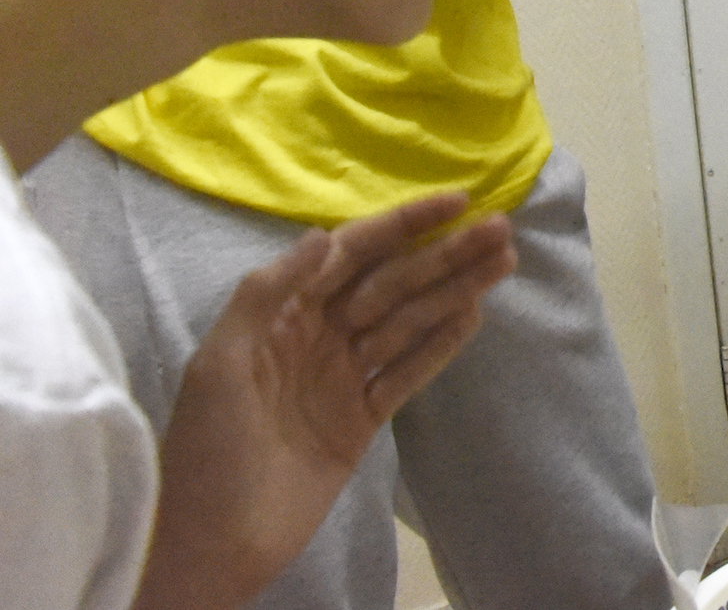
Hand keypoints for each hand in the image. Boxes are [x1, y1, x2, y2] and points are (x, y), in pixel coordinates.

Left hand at [134, 195, 515, 609]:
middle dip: (444, 253)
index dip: (401, 225)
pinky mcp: (362, 418)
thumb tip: (322, 234)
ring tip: (504, 260)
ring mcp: (342, 377)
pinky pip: (408, 371)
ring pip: (409, 321)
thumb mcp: (218, 365)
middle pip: (391, 283)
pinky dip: (442, 344)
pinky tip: (475, 314)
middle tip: (500, 229)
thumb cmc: (205, 451)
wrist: (214, 544)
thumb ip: (265, 295)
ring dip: (455, 290)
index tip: (454, 202)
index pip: (349, 253)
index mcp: (279, 315)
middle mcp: (316, 336)